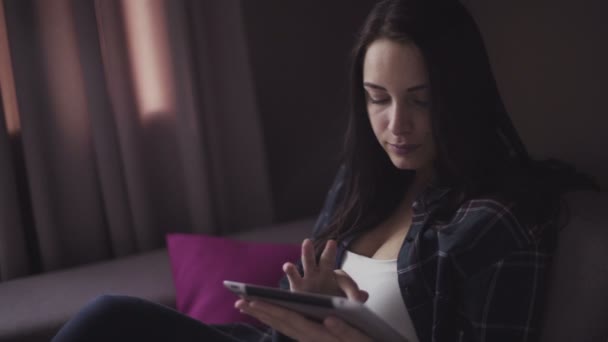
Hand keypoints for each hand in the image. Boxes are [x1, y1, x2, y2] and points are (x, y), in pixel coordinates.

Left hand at [236, 299, 372, 341]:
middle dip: (260, 312)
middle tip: (239, 303)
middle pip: (281, 323)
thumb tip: (329, 319)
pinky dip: (275, 320)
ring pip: (282, 326)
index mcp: (318, 335)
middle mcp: (310, 338)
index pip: (290, 320)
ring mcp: (309, 340)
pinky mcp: (311, 338)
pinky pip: (289, 328)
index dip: (271, 309)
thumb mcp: (360, 338)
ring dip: (264, 316)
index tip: (253, 301)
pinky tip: (268, 315)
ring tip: (246, 307)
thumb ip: (345, 331)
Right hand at [283, 239, 367, 301]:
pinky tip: (287, 265)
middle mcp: (323, 276)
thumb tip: (364, 295)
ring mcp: (309, 279)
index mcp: (338, 280)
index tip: (357, 299)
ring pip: (308, 263)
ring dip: (307, 253)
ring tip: (307, 242)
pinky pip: (294, 277)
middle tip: (332, 243)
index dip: (352, 291)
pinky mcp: (297, 287)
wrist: (315, 318)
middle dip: (329, 253)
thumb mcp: (345, 305)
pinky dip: (291, 271)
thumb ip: (354, 298)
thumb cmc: (332, 307)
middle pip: (327, 262)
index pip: (346, 282)